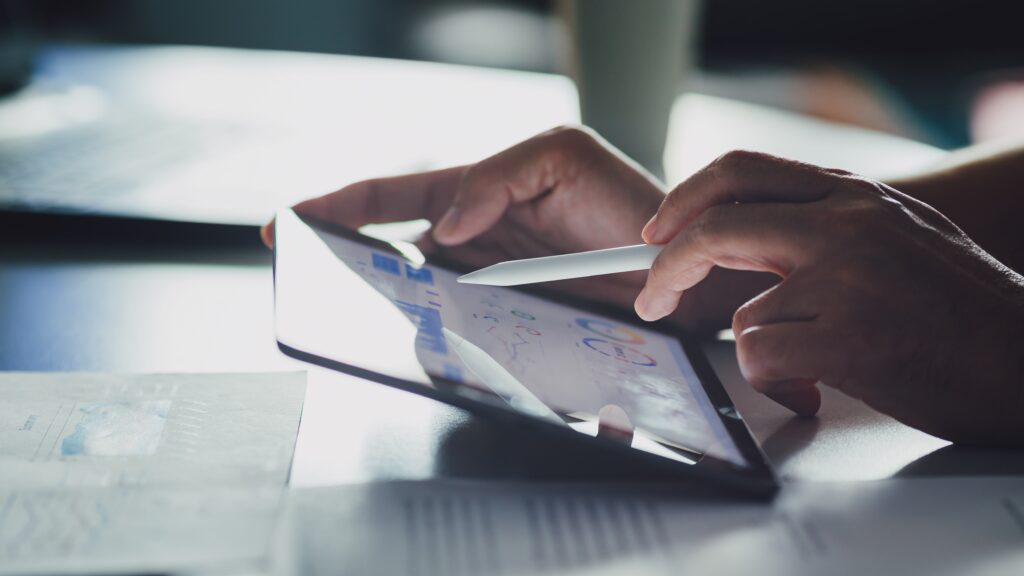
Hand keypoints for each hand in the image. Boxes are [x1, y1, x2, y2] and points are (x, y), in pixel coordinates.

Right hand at [263, 126, 769, 326]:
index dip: (338, 206)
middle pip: (395, 258)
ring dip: (397, 313)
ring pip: (424, 306)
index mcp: (474, 198)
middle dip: (352, 267)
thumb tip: (442, 229)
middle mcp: (473, 247)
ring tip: (369, 317)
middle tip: (314, 278)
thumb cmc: (623, 201)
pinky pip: (467, 343)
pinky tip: (435, 352)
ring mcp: (490, 292)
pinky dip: (446, 349)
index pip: (393, 198)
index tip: (290, 218)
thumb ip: (495, 178)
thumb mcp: (560, 155)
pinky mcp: (512, 333)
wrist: (681, 268)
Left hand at [635, 151, 1023, 443]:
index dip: (685, 200)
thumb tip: (738, 234)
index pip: (741, 170)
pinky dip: (776, 383)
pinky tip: (815, 386)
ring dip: (762, 350)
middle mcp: (846, 223)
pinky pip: (760, 357)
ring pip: (741, 311)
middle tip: (654, 296)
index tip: (659, 231)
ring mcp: (847, 276)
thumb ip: (822, 225)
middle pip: (715, 225)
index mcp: (853, 194)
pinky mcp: (848, 335)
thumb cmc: (960, 308)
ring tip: (806, 366)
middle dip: (668, 265)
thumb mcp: (895, 235)